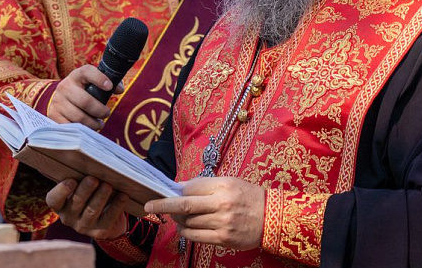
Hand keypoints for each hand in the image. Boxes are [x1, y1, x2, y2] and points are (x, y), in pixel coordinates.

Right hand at [45, 176, 127, 239]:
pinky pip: (108, 218)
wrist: (105, 215)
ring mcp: (83, 226)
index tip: (71, 180)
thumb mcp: (80, 184)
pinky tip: (122, 195)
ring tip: (108, 185)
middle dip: (85, 190)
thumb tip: (84, 157)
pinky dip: (116, 206)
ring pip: (92, 211)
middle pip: (76, 203)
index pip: (54, 199)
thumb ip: (78, 174)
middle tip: (94, 179)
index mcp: (59, 204)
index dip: (61, 191)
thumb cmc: (89, 191)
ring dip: (100, 197)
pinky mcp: (99, 232)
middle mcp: (68, 217)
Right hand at [47, 65, 124, 129]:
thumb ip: (106, 84)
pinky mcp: (53, 115)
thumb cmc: (81, 91)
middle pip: (85, 101)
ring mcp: (58, 101)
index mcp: (76, 76)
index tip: (109, 87)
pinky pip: (70, 126)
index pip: (87, 72)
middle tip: (106, 113)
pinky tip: (87, 128)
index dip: (99, 78)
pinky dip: (82, 130)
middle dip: (100, 110)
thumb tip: (119, 89)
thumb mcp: (90, 83)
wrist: (59, 97)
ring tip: (99, 124)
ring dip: (93, 123)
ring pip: (79, 117)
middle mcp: (65, 87)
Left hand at [144, 177, 263, 249]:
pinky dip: (185, 231)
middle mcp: (222, 205)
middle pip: (184, 205)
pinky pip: (196, 237)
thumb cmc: (248, 196)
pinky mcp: (223, 239)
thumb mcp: (229, 182)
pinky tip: (184, 227)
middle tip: (149, 205)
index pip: (190, 188)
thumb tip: (179, 187)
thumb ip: (205, 184)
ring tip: (175, 215)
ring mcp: (222, 223)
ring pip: (189, 222)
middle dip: (163, 204)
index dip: (176, 190)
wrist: (272, 217)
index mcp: (222, 187)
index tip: (165, 191)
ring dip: (177, 219)